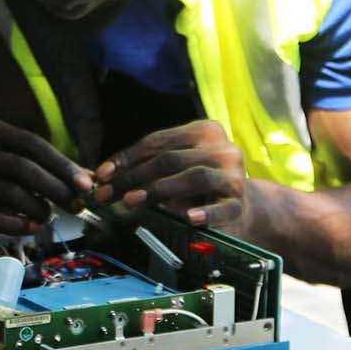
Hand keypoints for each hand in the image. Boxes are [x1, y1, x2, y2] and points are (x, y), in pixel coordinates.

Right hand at [0, 114, 91, 234]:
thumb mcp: (17, 161)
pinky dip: (12, 224)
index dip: (60, 164)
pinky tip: (29, 228)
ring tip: (48, 217)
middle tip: (76, 206)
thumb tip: (90, 179)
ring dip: (36, 208)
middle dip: (54, 188)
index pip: (30, 142)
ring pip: (6, 191)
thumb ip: (49, 167)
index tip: (85, 184)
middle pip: (20, 166)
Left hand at [91, 118, 248, 228]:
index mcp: (203, 131)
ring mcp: (233, 175)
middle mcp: (221, 148)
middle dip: (133, 177)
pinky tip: (190, 218)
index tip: (102, 174)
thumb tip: (107, 176)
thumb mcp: (178, 167)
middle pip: (169, 159)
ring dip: (158, 190)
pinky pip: (223, 208)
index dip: (126, 157)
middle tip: (108, 194)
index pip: (157, 141)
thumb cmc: (202, 185)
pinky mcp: (241, 203)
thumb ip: (150, 165)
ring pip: (192, 177)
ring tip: (132, 201)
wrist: (248, 208)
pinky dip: (206, 213)